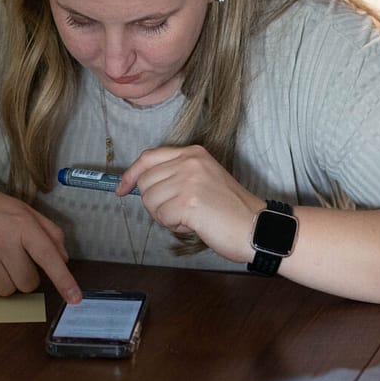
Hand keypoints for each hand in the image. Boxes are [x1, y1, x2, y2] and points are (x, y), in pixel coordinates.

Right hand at [0, 181, 81, 302]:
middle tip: (14, 258)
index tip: (75, 298)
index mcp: (21, 224)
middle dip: (25, 276)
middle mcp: (1, 240)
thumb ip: (48, 232)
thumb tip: (63, 259)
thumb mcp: (24, 210)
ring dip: (5, 281)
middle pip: (27, 283)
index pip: (48, 256)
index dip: (64, 280)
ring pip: (5, 291)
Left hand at [119, 145, 262, 262]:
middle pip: (145, 183)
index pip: (148, 157)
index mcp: (193, 153)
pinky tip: (195, 224)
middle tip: (180, 211)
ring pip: (150, 201)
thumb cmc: (230, 209)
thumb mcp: (203, 178)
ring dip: (166, 216)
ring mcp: (189, 181)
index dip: (131, 174)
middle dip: (155, 203)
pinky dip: (175, 226)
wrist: (257, 227)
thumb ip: (176, 175)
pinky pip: (162, 217)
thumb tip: (140, 185)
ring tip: (191, 217)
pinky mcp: (188, 203)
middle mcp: (190, 162)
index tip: (122, 189)